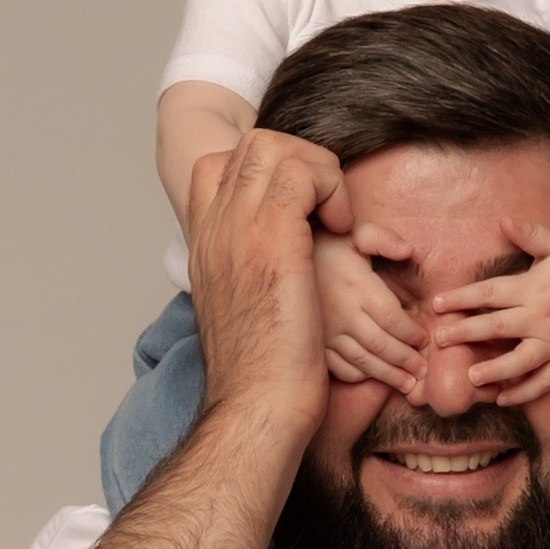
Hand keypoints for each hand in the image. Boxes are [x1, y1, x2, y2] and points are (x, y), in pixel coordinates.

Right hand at [185, 130, 351, 438]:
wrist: (258, 402)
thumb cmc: (262, 371)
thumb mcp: (245, 310)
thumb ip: (250, 272)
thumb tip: (279, 265)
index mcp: (205, 243)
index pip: (218, 166)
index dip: (267, 172)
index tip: (300, 208)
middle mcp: (214, 225)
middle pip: (251, 145)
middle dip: (302, 162)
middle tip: (326, 208)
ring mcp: (238, 225)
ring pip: (275, 146)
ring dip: (319, 172)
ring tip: (337, 219)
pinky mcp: (272, 233)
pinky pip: (303, 170)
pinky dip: (332, 187)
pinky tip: (344, 230)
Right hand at [315, 221, 427, 392]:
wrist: (282, 258)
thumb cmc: (327, 245)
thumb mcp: (356, 233)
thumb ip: (384, 239)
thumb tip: (410, 251)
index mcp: (358, 288)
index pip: (393, 320)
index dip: (412, 334)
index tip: (424, 341)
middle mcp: (343, 314)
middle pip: (382, 346)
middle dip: (407, 361)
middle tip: (423, 371)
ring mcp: (326, 332)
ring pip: (363, 362)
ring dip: (388, 376)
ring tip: (408, 384)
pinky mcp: (313, 342)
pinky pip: (338, 367)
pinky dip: (358, 376)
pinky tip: (372, 377)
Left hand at [429, 219, 549, 405]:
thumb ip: (529, 235)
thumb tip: (503, 220)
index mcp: (533, 289)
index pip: (489, 293)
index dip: (461, 297)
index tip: (436, 303)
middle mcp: (541, 318)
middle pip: (497, 327)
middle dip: (466, 332)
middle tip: (439, 339)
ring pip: (521, 361)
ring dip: (496, 370)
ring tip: (472, 378)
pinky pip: (545, 380)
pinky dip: (525, 392)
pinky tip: (503, 398)